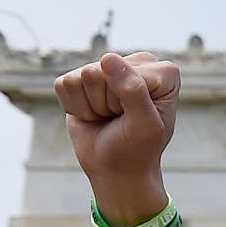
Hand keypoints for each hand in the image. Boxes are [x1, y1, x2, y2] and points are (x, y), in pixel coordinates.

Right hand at [52, 52, 178, 221]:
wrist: (115, 168)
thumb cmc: (137, 149)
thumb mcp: (144, 125)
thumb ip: (133, 90)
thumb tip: (108, 58)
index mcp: (162, 72)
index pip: (128, 72)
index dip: (126, 102)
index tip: (138, 118)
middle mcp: (136, 63)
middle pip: (99, 71)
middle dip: (106, 103)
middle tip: (120, 119)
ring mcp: (107, 69)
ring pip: (81, 77)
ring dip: (91, 106)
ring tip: (108, 117)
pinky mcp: (80, 78)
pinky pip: (64, 84)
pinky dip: (75, 107)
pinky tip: (92, 115)